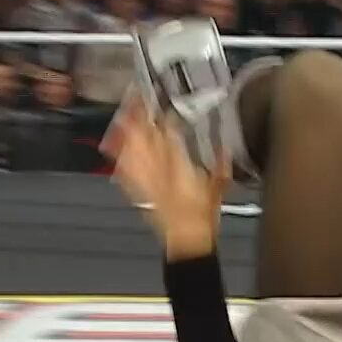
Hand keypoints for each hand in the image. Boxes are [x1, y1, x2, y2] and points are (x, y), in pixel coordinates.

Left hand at [104, 97, 229, 258]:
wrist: (187, 240)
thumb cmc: (202, 216)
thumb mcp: (219, 186)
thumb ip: (220, 166)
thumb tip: (224, 151)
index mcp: (180, 165)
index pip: (170, 133)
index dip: (166, 116)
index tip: (166, 106)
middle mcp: (160, 170)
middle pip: (145, 138)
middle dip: (139, 118)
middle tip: (136, 101)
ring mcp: (146, 182)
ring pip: (132, 152)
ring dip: (127, 134)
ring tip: (123, 118)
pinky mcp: (139, 193)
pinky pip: (125, 172)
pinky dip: (121, 159)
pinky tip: (116, 152)